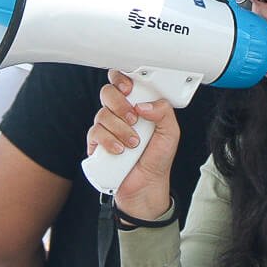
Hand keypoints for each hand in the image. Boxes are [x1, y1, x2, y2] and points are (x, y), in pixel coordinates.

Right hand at [86, 69, 178, 215]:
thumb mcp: (171, 133)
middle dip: (120, 104)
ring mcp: (107, 128)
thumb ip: (164, 112)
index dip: (121, 79)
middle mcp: (119, 114)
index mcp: (136, 106)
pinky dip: (108, 140)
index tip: (129, 88)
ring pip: (102, 114)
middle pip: (107, 93)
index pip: (123, 82)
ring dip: (120, 129)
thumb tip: (144, 105)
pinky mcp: (97, 144)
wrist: (146, 186)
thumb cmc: (157, 159)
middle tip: (133, 119)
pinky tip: (120, 150)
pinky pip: (95, 133)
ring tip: (133, 143)